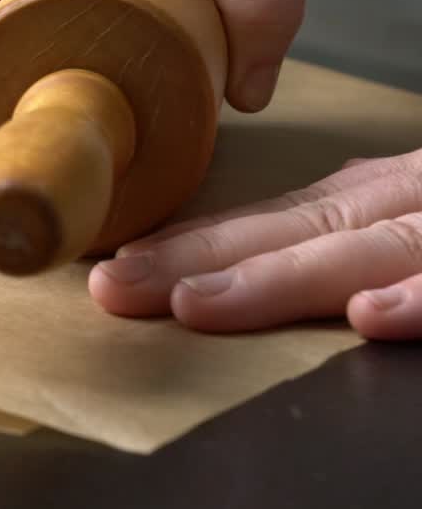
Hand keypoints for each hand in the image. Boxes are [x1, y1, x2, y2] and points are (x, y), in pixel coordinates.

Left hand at [89, 150, 421, 339]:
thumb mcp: (409, 205)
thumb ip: (347, 221)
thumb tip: (264, 239)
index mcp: (379, 195)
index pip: (272, 220)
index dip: (193, 244)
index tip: (120, 265)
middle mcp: (406, 203)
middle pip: (296, 231)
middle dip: (198, 260)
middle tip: (117, 284)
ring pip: (366, 249)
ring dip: (277, 278)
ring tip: (195, 302)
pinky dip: (419, 297)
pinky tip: (366, 314)